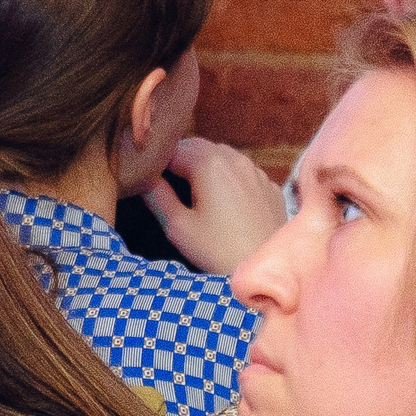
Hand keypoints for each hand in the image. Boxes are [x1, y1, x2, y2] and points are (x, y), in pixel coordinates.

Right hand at [140, 138, 286, 275]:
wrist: (263, 268)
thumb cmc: (218, 251)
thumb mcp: (178, 227)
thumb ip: (158, 197)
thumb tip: (146, 180)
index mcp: (209, 164)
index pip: (173, 149)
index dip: (158, 163)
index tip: (150, 180)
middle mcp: (235, 159)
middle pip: (199, 147)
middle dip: (181, 161)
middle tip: (169, 186)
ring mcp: (256, 171)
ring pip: (223, 156)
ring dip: (206, 167)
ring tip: (196, 194)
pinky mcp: (269, 186)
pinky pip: (243, 172)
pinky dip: (229, 178)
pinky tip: (224, 203)